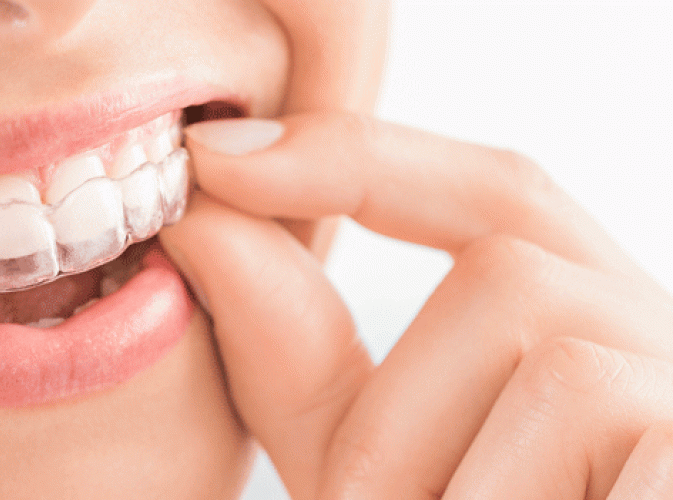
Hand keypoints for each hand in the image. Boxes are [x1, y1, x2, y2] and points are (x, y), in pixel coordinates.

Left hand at [160, 113, 672, 498]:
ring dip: (452, 493)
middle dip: (393, 422)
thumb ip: (299, 358)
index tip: (215, 163)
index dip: (358, 157)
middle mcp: (666, 333)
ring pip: (558, 371)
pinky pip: (604, 432)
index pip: (491, 193)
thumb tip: (201, 224)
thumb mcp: (371, 466)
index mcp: (581, 323)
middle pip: (508, 277)